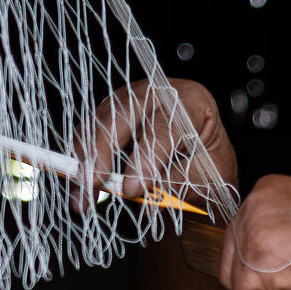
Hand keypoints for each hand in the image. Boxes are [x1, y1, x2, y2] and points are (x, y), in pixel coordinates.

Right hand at [77, 77, 238, 209]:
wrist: (204, 161)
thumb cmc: (211, 166)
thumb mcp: (207, 178)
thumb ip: (175, 182)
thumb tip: (138, 193)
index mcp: (192, 101)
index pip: (164, 126)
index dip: (146, 157)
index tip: (130, 188)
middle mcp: (158, 93)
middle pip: (122, 113)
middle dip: (102, 150)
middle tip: (92, 183)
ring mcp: (131, 100)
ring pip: (99, 122)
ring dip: (85, 159)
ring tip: (82, 196)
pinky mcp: (112, 113)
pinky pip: (89, 132)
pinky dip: (81, 159)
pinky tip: (79, 186)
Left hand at [222, 175, 290, 289]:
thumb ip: (282, 231)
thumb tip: (262, 261)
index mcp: (268, 189)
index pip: (242, 238)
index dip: (271, 264)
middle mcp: (254, 203)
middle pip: (231, 261)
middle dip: (266, 281)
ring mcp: (253, 231)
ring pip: (238, 285)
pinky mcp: (257, 264)